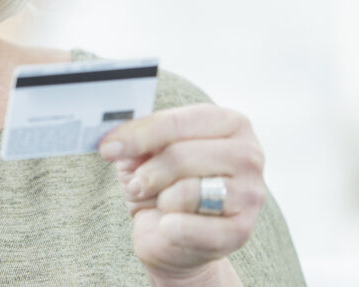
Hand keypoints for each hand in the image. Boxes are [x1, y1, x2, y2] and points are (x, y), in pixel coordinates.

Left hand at [99, 104, 264, 284]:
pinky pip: (189, 226)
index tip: (106, 148)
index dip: (136, 135)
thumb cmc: (164, 185)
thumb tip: (112, 140)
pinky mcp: (242, 231)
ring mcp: (251, 193)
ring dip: (161, 200)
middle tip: (137, 185)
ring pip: (186, 191)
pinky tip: (171, 225)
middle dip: (148, 174)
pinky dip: (169, 227)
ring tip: (161, 203)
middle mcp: (249, 154)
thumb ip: (138, 140)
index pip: (175, 122)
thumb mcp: (146, 155)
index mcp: (230, 122)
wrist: (176, 237)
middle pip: (180, 155)